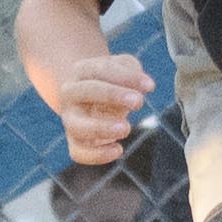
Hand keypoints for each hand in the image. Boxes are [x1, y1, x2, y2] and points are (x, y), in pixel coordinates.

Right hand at [46, 50, 150, 166]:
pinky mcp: (75, 140)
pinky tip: (118, 150)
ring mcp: (70, 118)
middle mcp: (70, 94)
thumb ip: (132, 72)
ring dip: (101, 128)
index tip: (151, 86)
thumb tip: (146, 86)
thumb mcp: (123, 66)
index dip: (126, 77)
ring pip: (77, 126)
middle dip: (112, 95)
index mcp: (82, 70)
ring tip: (126, 128)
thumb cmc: (112, 79)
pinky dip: (95, 155)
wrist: (89, 96)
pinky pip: (78, 152)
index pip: (101, 70)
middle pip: (85, 91)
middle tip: (138, 102)